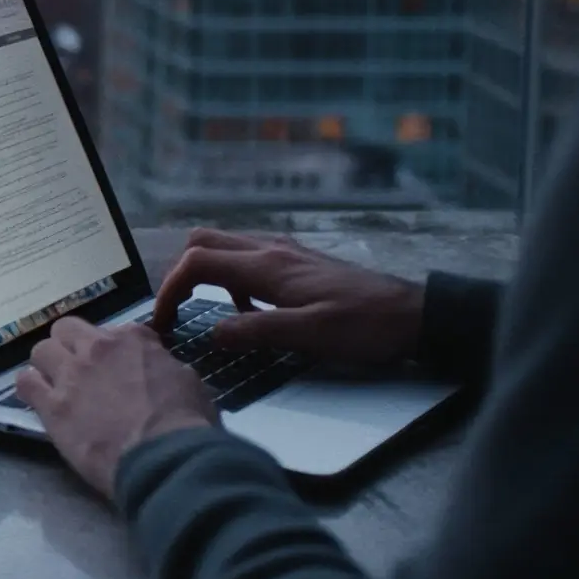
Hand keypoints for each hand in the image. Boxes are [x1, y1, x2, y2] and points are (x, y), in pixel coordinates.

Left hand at [16, 317, 215, 495]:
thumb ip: (163, 365)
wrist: (164, 458)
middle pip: (66, 330)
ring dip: (48, 365)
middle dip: (70, 346)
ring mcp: (70, 375)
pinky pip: (25, 382)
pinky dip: (30, 387)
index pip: (114, 330)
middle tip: (79, 371)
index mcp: (131, 339)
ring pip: (41, 350)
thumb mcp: (187, 380)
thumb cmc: (185, 423)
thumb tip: (156, 368)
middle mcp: (95, 348)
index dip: (114, 350)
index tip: (118, 368)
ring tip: (56, 386)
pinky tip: (39, 400)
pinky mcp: (52, 406)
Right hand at [153, 228, 426, 364]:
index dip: (169, 290)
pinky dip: (232, 280)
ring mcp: (285, 252)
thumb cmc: (366, 326)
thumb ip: (256, 332)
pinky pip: (248, 259)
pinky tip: (250, 312)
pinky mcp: (297, 262)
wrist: (415, 315)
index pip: (197, 262)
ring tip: (209, 316)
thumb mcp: (310, 336)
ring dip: (204, 276)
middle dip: (179, 274)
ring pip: (224, 248)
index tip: (162, 322)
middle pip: (202, 242)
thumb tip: (211, 335)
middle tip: (176, 312)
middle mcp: (271, 250)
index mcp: (267, 266)